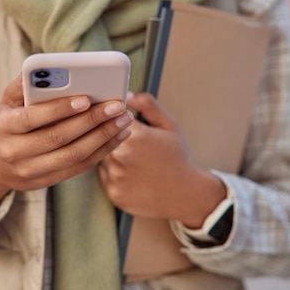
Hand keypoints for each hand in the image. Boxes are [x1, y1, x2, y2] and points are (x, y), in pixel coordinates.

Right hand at [0, 74, 133, 221]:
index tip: (86, 98)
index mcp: (4, 127)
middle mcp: (15, 151)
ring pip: (73, 155)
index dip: (60, 109)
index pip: (33, 118)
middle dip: (91, 120)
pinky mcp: (47, 181)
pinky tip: (118, 135)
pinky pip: (79, 167)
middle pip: (58, 138)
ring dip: (103, 137)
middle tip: (117, 105)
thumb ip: (25, 83)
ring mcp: (31, 170)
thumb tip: (49, 65)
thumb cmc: (7, 123)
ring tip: (124, 119)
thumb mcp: (7, 101)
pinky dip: (102, 151)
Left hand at [98, 92, 225, 227]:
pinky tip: (132, 174)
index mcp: (135, 135)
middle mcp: (122, 156)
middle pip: (104, 138)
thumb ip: (147, 105)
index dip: (119, 119)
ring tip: (135, 161)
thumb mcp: (169, 125)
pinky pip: (104, 176)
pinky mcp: (113, 192)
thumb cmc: (178, 157)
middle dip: (114, 138)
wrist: (187, 194)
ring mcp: (116, 176)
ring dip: (112, 156)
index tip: (125, 123)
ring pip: (102, 157)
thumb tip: (127, 95)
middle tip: (135, 146)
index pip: (112, 118)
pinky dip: (113, 174)